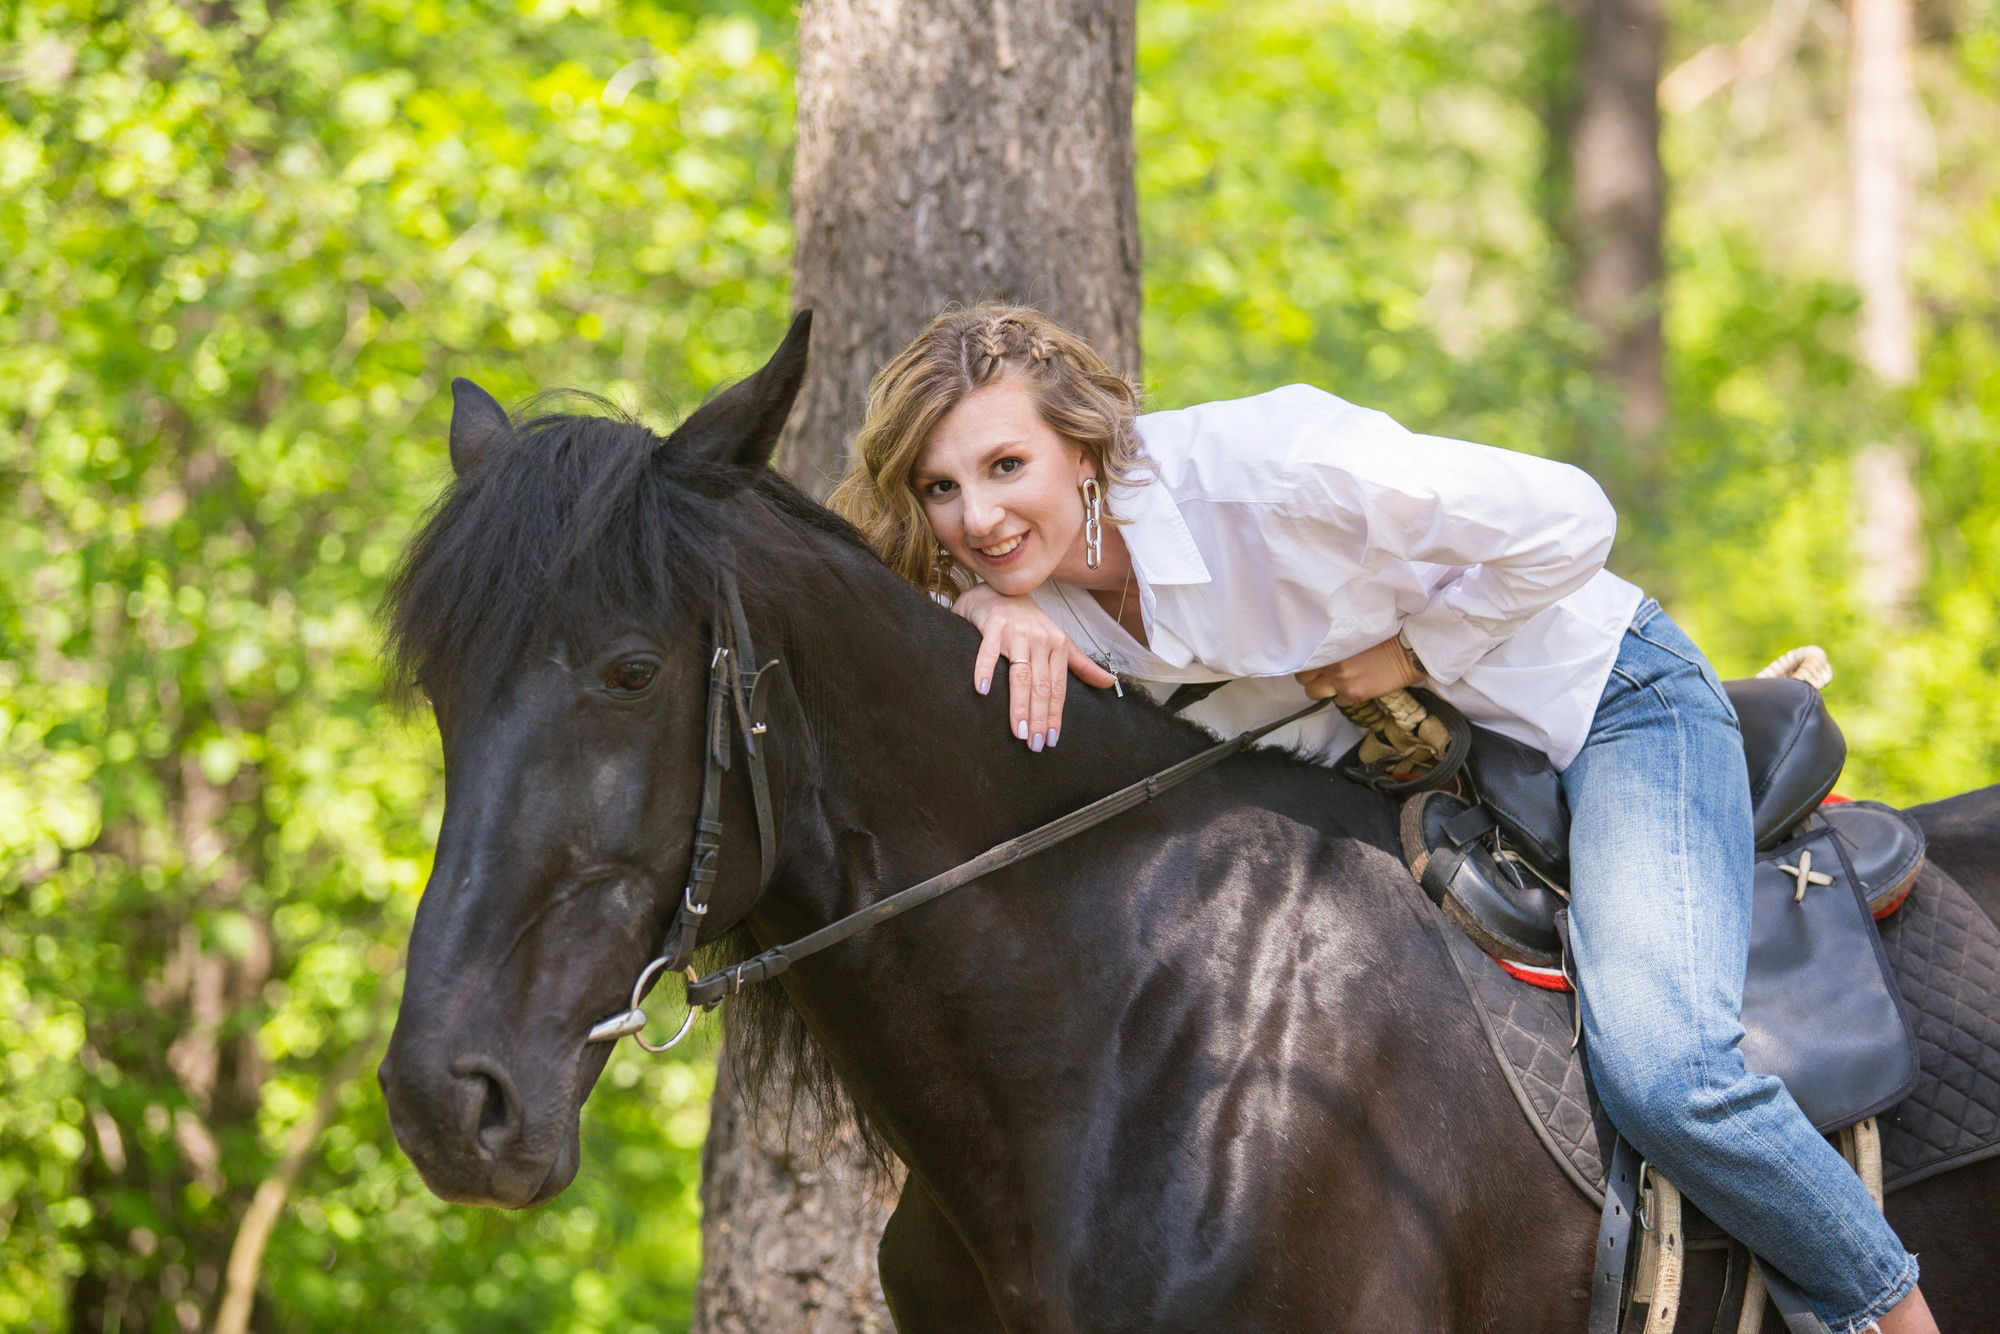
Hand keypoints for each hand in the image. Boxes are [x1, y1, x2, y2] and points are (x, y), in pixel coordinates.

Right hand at [952, 585, 1117, 749]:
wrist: (1000, 590)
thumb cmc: (1029, 621)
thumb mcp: (1059, 641)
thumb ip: (1081, 665)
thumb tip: (1109, 683)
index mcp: (1057, 645)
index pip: (1058, 688)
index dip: (1055, 715)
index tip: (1051, 740)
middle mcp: (1039, 639)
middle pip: (1041, 686)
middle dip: (1039, 717)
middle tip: (1034, 744)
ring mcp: (1016, 632)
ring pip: (1019, 675)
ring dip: (1019, 705)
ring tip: (1018, 731)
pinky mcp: (992, 625)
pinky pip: (987, 652)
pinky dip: (984, 670)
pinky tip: (982, 691)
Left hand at [1295, 634, 1422, 702]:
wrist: (1406, 654)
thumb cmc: (1383, 642)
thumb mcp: (1352, 639)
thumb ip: (1333, 648)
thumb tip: (1320, 659)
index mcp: (1331, 647)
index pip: (1303, 662)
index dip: (1308, 666)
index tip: (1316, 666)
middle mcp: (1332, 665)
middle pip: (1303, 680)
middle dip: (1312, 679)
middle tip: (1324, 676)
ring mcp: (1341, 681)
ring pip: (1314, 693)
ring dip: (1324, 690)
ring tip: (1337, 684)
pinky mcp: (1354, 694)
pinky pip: (1337, 701)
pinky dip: (1344, 697)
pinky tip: (1355, 688)